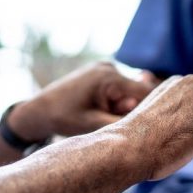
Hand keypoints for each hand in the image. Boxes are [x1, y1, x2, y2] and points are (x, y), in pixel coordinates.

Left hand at [8, 62, 153, 139]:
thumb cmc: (65, 119)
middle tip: (114, 120)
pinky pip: (120, 87)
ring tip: (103, 115)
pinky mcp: (101, 72)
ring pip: (130, 90)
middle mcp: (109, 67)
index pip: (146, 92)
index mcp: (109, 78)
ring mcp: (105, 67)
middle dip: (133, 109)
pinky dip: (117, 100)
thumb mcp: (95, 125)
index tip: (153, 126)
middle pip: (139, 91)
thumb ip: (124, 121)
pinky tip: (102, 109)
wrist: (39, 110)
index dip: (152, 109)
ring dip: (124, 105)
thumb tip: (150, 123)